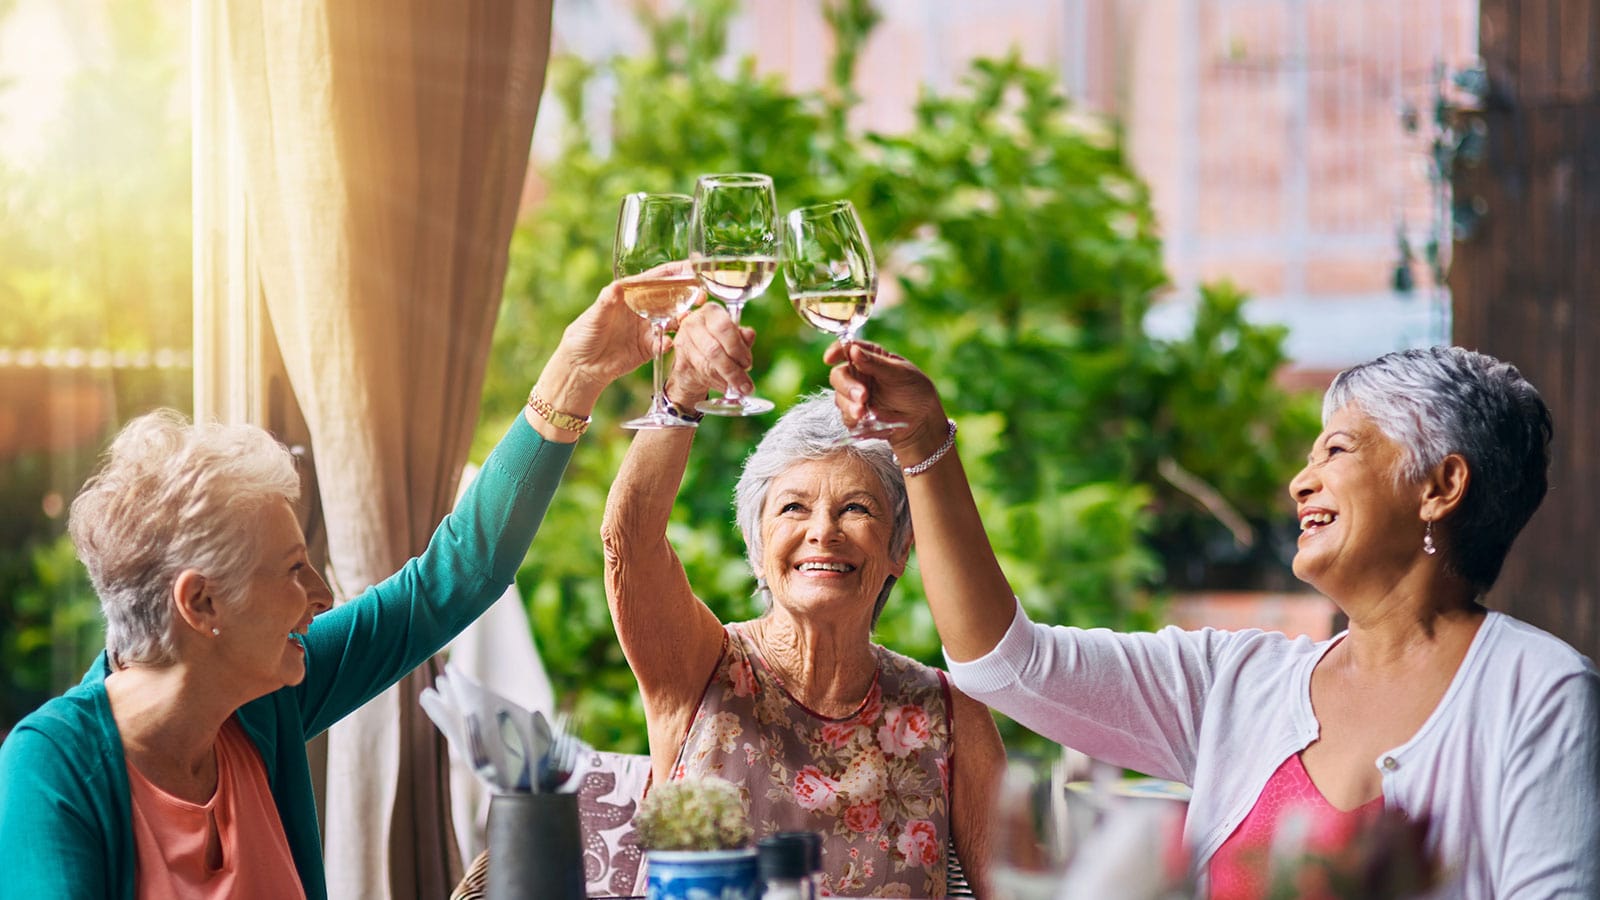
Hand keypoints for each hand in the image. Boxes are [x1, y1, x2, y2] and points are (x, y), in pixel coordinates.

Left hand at [553, 262, 693, 391]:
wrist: (582, 366)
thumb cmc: (583, 335)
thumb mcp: (594, 316)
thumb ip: (607, 302)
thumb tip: (616, 287)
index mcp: (631, 294)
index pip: (657, 279)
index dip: (676, 272)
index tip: (692, 268)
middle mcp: (643, 309)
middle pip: (671, 297)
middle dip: (688, 295)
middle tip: (701, 296)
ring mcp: (648, 328)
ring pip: (673, 320)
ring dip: (683, 319)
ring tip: (688, 319)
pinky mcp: (649, 347)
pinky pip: (665, 343)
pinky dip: (669, 343)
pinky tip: (667, 343)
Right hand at [666, 302, 755, 405]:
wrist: (695, 356)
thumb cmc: (719, 342)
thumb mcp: (734, 336)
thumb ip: (742, 336)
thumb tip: (749, 334)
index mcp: (711, 312)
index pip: (724, 327)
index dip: (738, 348)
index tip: (747, 362)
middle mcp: (693, 323)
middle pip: (714, 350)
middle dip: (733, 369)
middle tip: (745, 382)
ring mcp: (683, 342)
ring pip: (707, 367)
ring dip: (726, 380)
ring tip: (740, 387)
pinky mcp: (680, 362)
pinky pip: (700, 376)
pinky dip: (717, 384)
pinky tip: (726, 386)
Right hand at [825, 341, 947, 456]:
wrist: (921, 421)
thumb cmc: (914, 390)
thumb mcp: (899, 373)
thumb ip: (876, 363)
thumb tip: (853, 349)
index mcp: (869, 357)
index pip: (847, 348)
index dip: (836, 351)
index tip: (830, 358)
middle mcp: (858, 374)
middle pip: (838, 375)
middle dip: (847, 386)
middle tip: (862, 396)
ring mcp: (854, 395)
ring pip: (839, 397)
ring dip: (850, 405)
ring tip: (864, 412)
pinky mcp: (855, 415)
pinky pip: (845, 416)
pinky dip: (853, 418)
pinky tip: (866, 420)